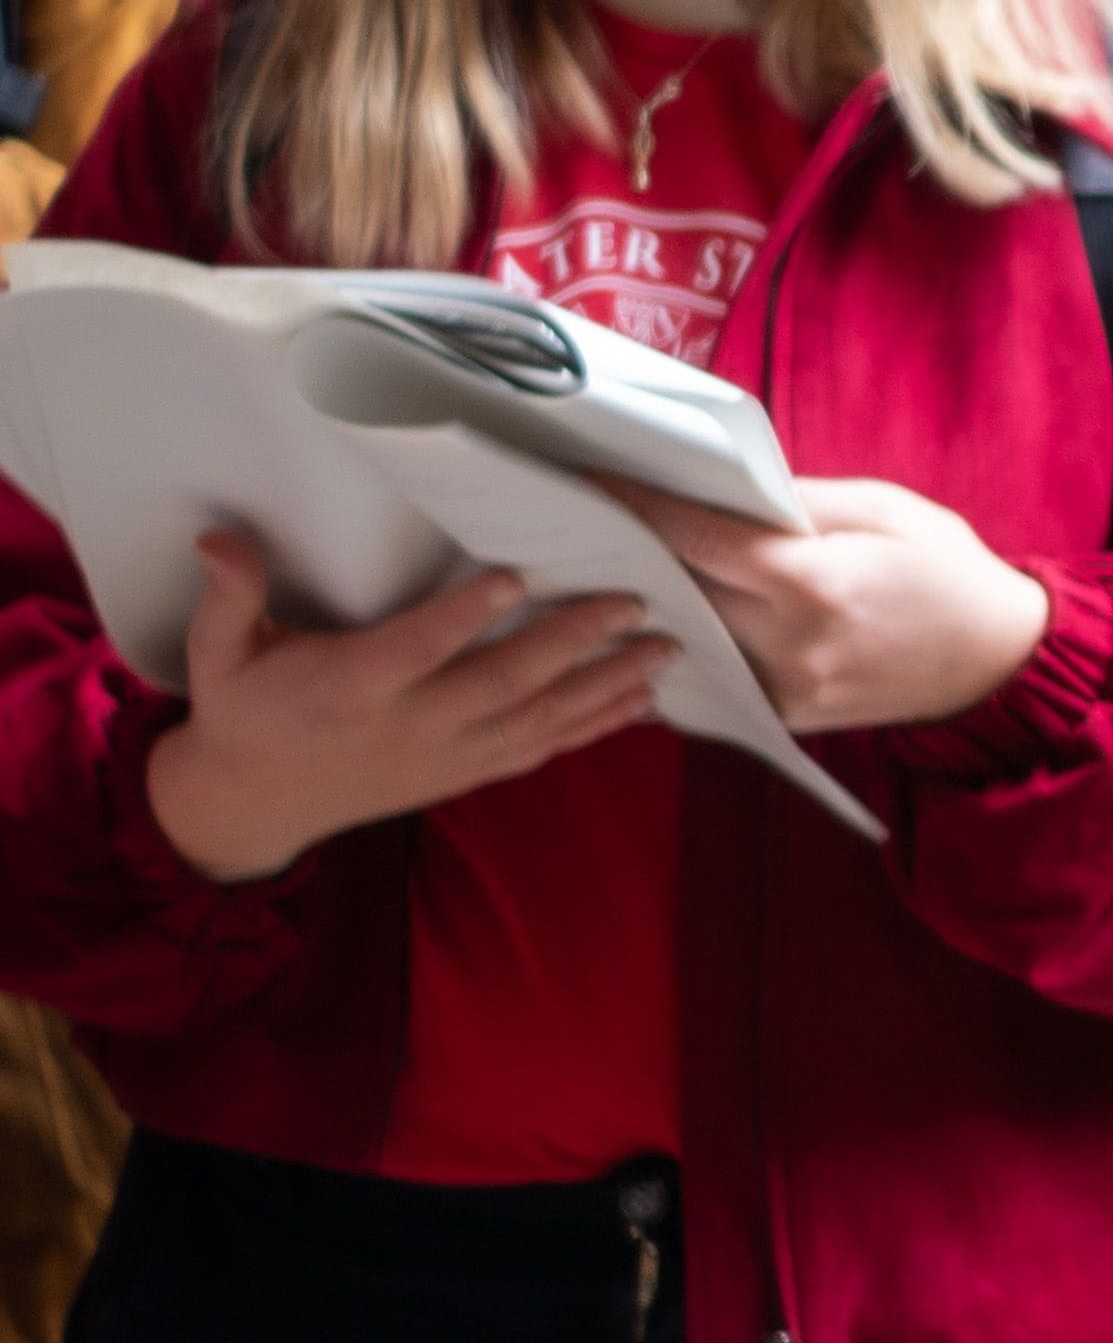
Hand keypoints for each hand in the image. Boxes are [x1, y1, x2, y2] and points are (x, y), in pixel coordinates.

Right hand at [144, 527, 669, 883]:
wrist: (253, 803)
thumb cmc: (243, 710)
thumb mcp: (218, 653)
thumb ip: (229, 596)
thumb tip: (219, 539)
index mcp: (350, 689)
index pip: (415, 649)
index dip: (464, 616)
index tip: (516, 575)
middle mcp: (408, 727)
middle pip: (500, 686)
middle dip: (571, 646)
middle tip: (632, 605)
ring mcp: (443, 757)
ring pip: (536, 723)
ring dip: (604, 689)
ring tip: (663, 653)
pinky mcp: (462, 774)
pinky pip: (537, 752)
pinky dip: (590, 729)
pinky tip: (640, 704)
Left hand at [618, 474, 1050, 733]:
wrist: (998, 659)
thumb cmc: (948, 570)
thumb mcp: (882, 507)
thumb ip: (796, 500)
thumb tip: (721, 489)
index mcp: (813, 582)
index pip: (697, 539)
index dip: (639, 505)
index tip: (594, 478)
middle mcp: (789, 644)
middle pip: (680, 589)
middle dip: (639, 549)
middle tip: (596, 512)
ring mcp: (785, 689)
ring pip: (690, 635)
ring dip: (657, 597)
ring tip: (622, 558)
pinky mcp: (786, 715)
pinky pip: (717, 670)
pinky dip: (692, 638)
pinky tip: (673, 610)